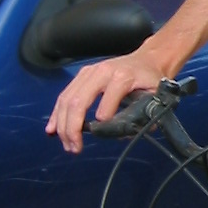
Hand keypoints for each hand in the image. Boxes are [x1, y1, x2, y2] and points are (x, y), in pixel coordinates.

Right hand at [45, 40, 175, 153]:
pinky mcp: (82, 75)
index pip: (109, 98)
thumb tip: (125, 133)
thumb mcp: (154, 96)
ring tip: (67, 144)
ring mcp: (89, 72)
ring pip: (67, 99)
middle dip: (73, 127)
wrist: (146, 60)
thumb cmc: (150, 80)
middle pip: (79, 100)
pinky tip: (52, 129)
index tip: (100, 132)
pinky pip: (64, 95)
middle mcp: (102, 72)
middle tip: (75, 148)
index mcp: (123, 76)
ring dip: (63, 124)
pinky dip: (57, 114)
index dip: (104, 117)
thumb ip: (143, 114)